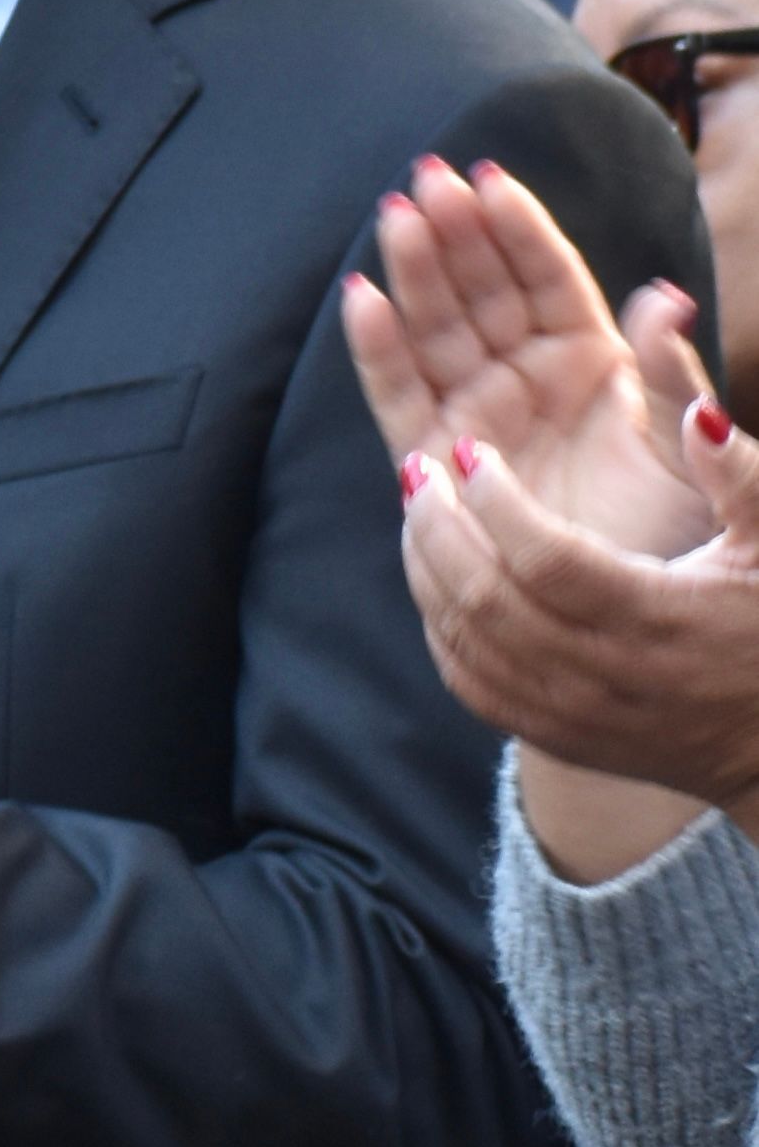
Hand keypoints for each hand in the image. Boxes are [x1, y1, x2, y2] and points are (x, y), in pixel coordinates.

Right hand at [345, 157, 719, 556]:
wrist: (629, 617)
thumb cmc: (674, 534)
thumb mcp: (687, 447)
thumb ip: (669, 374)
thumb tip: (663, 298)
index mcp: (591, 365)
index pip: (547, 281)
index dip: (519, 231)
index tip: (491, 180)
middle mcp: (526, 380)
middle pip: (482, 292)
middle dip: (455, 234)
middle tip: (429, 179)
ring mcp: (476, 415)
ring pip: (436, 329)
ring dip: (412, 272)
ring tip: (397, 216)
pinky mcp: (433, 459)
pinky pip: (398, 393)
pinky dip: (377, 348)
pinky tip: (362, 297)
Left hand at [402, 413, 758, 819]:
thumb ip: (740, 474)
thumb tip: (694, 412)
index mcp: (656, 618)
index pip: (546, 559)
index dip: (496, 502)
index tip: (471, 450)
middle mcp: (604, 674)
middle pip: (485, 600)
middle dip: (438, 527)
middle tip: (419, 470)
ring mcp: (572, 714)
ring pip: (464, 640)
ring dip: (427, 569)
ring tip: (420, 509)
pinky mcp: (553, 734)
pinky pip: (468, 681)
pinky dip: (440, 625)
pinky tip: (436, 575)